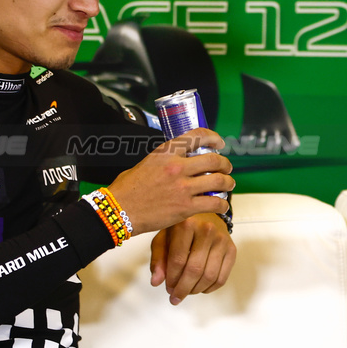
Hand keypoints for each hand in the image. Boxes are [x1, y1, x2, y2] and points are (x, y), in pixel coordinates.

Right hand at [107, 128, 232, 234]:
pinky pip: (213, 203)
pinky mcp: (185, 207)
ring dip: (228, 182)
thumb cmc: (127, 190)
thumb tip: (179, 161)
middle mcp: (177, 167)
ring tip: (228, 185)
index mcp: (166, 153)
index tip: (218, 143)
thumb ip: (165, 160)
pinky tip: (221, 206)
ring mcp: (183, 187)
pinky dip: (222, 205)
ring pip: (219, 181)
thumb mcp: (145, 163)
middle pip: (213, 160)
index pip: (197, 136)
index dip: (213, 137)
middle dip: (225, 164)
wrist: (118, 211)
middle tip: (226, 168)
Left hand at [150, 213, 235, 304]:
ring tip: (187, 291)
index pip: (178, 260)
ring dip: (196, 290)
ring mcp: (222, 239)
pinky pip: (222, 277)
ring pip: (209, 276)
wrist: (206, 215)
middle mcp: (207, 230)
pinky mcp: (232, 249)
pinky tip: (200, 288)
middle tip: (176, 297)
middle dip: (183, 288)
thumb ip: (158, 259)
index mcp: (186, 224)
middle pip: (195, 269)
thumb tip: (156, 282)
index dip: (171, 279)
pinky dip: (210, 288)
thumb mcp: (164, 237)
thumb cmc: (181, 228)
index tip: (168, 288)